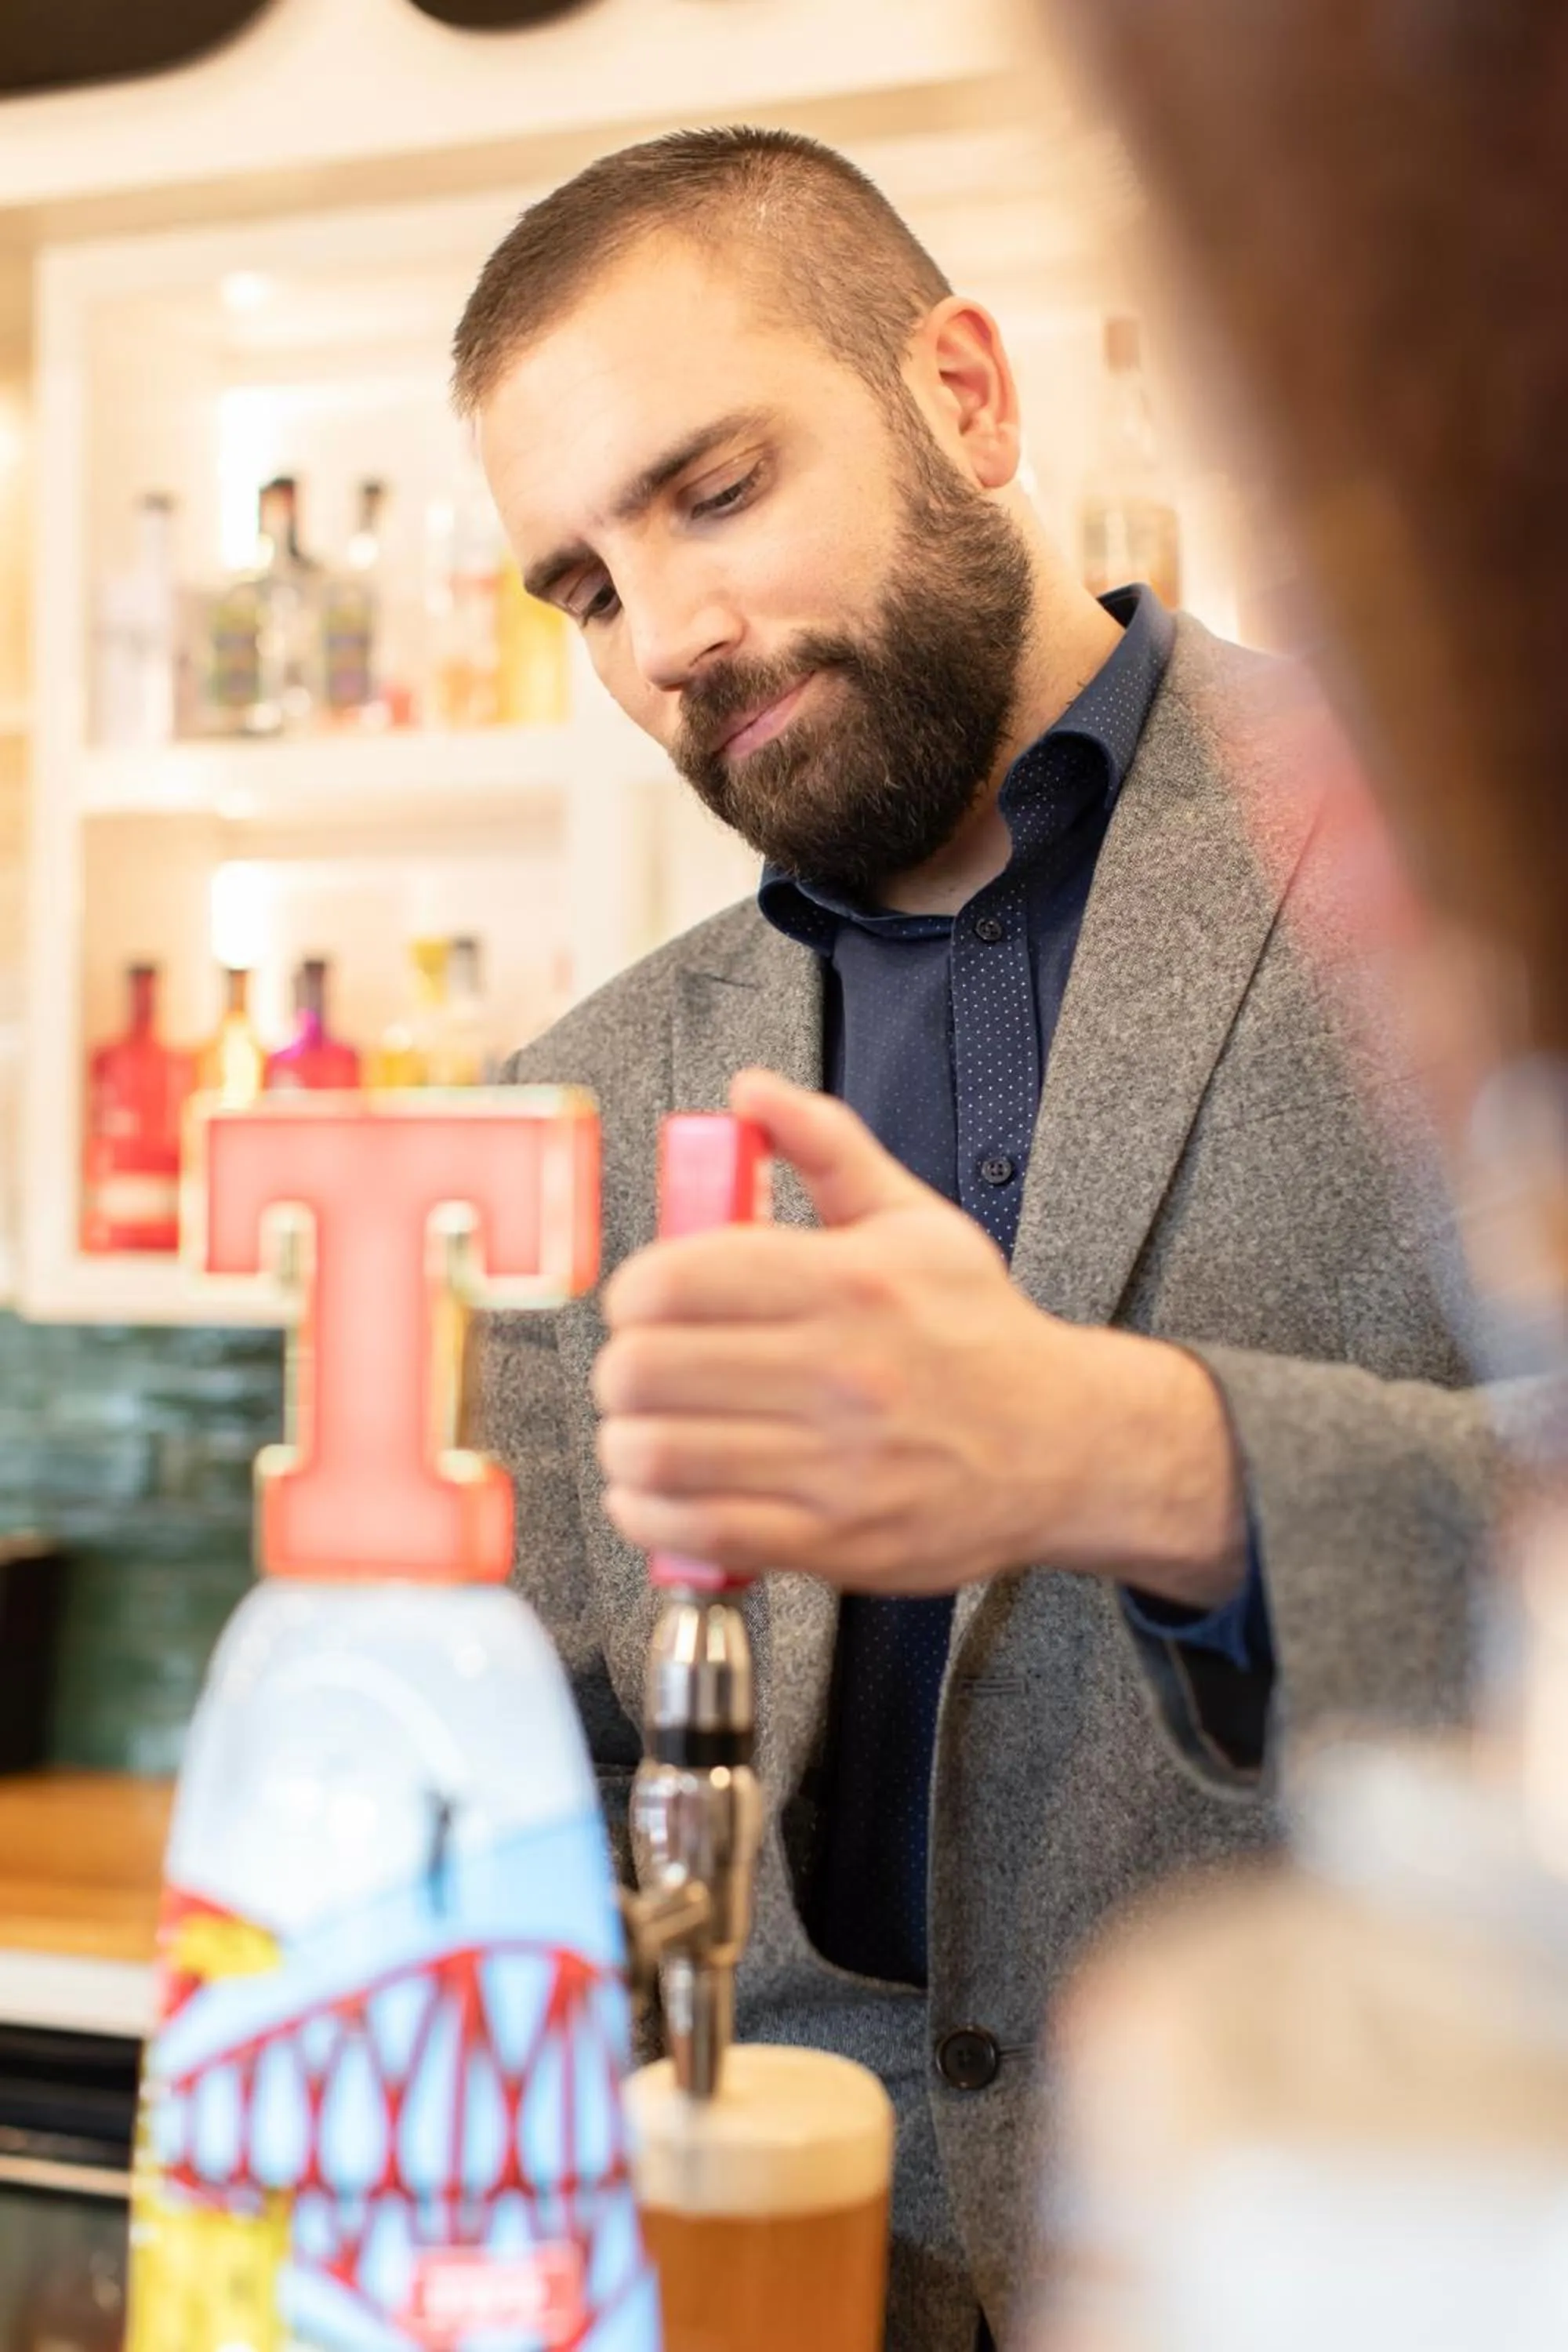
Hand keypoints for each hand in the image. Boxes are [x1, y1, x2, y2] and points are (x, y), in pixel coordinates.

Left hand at [593, 1069, 1245, 1602]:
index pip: (677, 1278)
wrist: (1068, 1445)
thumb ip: (825, 1147)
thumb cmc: (978, 1332)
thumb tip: (751, 1092)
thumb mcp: (914, 1219)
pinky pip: (697, 1534)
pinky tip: (656, 1495)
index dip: (633, 1290)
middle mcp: (843, 1372)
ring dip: (624, 1444)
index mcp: (852, 1281)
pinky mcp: (835, 1541)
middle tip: (635, 1368)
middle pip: (648, 1368)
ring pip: (659, 1455)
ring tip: (639, 1431)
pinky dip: (649, 1516)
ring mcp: (838, 1465)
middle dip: (619, 1367)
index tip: (641, 1302)